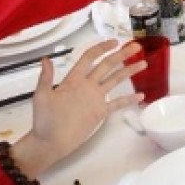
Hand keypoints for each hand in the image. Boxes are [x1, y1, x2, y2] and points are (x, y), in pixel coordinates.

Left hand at [10, 40, 144, 177]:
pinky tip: (140, 95)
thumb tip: (45, 59)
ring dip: (128, 71)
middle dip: (121, 55)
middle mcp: (87, 85)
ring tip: (143, 63)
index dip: (102, 49)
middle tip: (136, 46)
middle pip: (107, 65)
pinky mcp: (100, 112)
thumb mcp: (42, 97)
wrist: (50, 142)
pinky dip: (128, 99)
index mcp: (73, 79)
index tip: (115, 42)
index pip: (90, 58)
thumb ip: (46, 78)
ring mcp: (95, 98)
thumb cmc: (44, 120)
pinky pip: (117, 103)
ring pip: (115, 80)